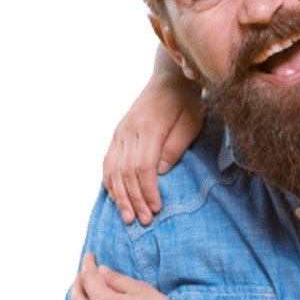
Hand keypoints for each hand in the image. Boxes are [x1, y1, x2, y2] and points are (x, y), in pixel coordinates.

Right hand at [103, 52, 203, 225]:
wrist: (169, 78)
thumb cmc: (186, 102)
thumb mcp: (191, 122)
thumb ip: (176, 146)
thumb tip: (160, 172)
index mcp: (149, 127)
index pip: (143, 167)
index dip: (148, 191)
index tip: (156, 209)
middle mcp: (129, 130)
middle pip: (126, 172)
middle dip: (134, 199)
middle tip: (142, 221)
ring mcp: (120, 131)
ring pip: (113, 169)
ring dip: (119, 195)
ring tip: (127, 216)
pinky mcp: (118, 133)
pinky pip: (108, 161)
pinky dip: (110, 181)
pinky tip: (116, 197)